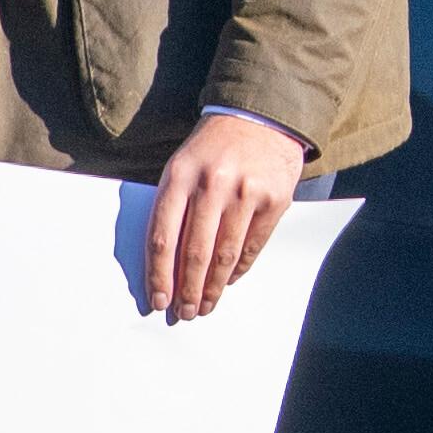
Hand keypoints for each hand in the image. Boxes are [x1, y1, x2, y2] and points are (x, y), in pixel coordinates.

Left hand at [146, 109, 312, 320]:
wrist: (260, 119)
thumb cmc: (213, 148)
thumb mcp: (181, 167)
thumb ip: (172, 209)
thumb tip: (166, 265)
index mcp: (179, 176)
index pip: (163, 237)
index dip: (159, 275)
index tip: (158, 300)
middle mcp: (212, 184)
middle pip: (195, 253)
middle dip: (187, 290)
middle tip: (184, 313)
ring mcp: (246, 192)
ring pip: (225, 255)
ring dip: (213, 288)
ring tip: (206, 306)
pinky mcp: (274, 200)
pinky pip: (253, 246)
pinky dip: (239, 269)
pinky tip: (229, 282)